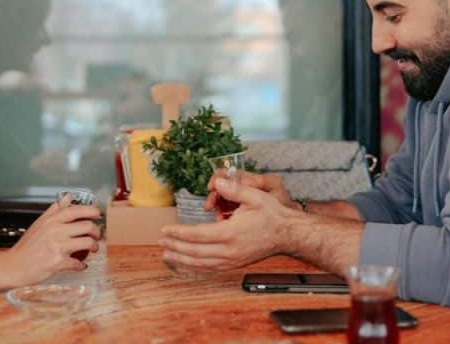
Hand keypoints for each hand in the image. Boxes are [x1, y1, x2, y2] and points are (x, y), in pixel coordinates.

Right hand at [5, 200, 101, 284]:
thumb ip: (55, 209)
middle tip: (96, 235)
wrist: (14, 265)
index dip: (92, 211)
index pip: (77, 210)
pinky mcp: (58, 262)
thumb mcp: (39, 223)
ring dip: (94, 246)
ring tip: (93, 248)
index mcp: (52, 220)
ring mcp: (57, 246)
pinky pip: (78, 263)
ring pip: (87, 243)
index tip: (98, 214)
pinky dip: (82, 265)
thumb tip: (68, 196)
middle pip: (87, 226)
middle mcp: (56, 231)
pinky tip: (81, 265)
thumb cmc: (27, 246)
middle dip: (97, 231)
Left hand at [160, 176, 297, 270]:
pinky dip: (196, 266)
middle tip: (161, 241)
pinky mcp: (236, 264)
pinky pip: (211, 268)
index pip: (198, 235)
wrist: (288, 234)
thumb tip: (217, 181)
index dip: (179, 233)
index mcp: (231, 233)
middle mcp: (230, 250)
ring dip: (182, 259)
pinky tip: (187, 262)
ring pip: (202, 264)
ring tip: (167, 254)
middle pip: (195, 252)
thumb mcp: (255, 196)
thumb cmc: (272, 214)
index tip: (165, 229)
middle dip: (176, 246)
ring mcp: (233, 260)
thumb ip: (234, 189)